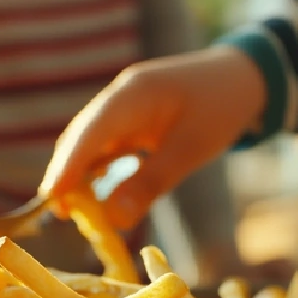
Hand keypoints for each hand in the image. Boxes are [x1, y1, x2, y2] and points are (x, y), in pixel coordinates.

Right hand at [41, 46, 266, 229]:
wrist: (245, 77)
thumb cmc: (223, 106)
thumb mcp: (191, 148)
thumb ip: (151, 182)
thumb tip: (114, 220)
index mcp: (133, 94)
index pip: (90, 131)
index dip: (68, 165)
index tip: (52, 198)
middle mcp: (120, 98)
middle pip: (81, 137)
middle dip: (66, 174)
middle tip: (60, 214)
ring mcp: (124, 108)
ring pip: (90, 143)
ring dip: (79, 174)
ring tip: (72, 210)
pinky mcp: (132, 121)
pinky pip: (106, 146)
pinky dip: (98, 170)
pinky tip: (95, 192)